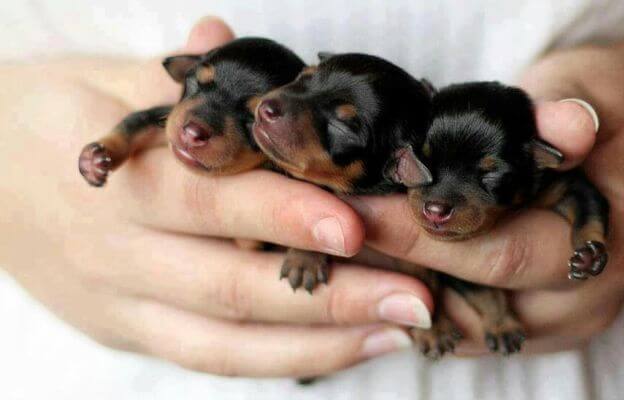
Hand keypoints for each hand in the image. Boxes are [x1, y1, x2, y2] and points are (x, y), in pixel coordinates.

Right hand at [0, 18, 434, 376]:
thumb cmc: (50, 118)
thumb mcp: (105, 82)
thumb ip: (177, 77)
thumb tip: (224, 42)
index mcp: (117, 180)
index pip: (209, 201)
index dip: (282, 215)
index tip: (356, 224)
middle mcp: (118, 252)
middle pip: (232, 284)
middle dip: (329, 294)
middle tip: (416, 297)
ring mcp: (122, 303)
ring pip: (228, 340)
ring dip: (320, 343)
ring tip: (400, 332)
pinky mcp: (128, 332)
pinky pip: (211, 359)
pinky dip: (280, 361)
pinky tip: (344, 348)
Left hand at [346, 46, 623, 353]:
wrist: (623, 156)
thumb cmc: (602, 119)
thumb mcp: (587, 96)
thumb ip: (564, 112)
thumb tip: (567, 127)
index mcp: (602, 246)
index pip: (499, 254)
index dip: (420, 235)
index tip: (355, 208)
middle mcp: (579, 301)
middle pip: (467, 303)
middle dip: (392, 268)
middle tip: (329, 234)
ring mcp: (550, 322)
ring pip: (454, 327)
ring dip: (394, 291)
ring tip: (338, 251)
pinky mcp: (523, 326)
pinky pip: (456, 326)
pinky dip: (413, 299)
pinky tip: (370, 266)